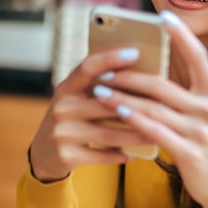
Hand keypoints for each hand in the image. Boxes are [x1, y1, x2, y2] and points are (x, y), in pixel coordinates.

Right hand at [28, 46, 159, 181]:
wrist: (44, 154)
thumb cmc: (72, 119)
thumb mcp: (77, 99)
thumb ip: (99, 87)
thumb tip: (141, 72)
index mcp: (66, 87)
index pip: (87, 67)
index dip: (110, 58)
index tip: (135, 51)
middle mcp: (61, 107)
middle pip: (104, 104)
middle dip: (136, 106)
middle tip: (163, 105)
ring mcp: (61, 133)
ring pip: (108, 133)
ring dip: (136, 135)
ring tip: (157, 133)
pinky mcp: (66, 156)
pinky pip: (102, 155)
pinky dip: (120, 155)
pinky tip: (135, 154)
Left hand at [92, 10, 207, 207]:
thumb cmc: (205, 146)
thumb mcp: (202, 115)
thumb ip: (184, 92)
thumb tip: (153, 67)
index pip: (197, 56)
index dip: (181, 34)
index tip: (163, 15)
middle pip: (163, 83)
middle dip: (129, 74)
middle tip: (104, 67)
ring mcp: (201, 130)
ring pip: (154, 107)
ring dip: (122, 97)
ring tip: (99, 89)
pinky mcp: (190, 151)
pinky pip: (155, 131)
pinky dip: (134, 119)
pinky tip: (116, 111)